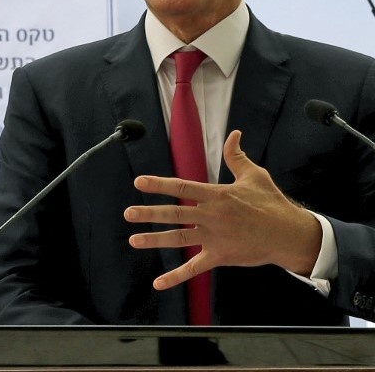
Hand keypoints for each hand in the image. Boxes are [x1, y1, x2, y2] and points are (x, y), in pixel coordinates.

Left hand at [124, 130, 321, 290]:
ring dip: (155, 240)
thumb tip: (233, 134)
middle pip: (175, 214)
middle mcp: (212, 216)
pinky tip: (158, 283)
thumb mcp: (254, 176)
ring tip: (134, 240)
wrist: (290, 234)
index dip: (159, 185)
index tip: (139, 182)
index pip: (183, 187)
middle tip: (128, 213)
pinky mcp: (220, 256)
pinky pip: (194, 268)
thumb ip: (236, 156)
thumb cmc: (272, 203)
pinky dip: (176, 277)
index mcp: (217, 195)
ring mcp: (215, 237)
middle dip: (149, 214)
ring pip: (179, 239)